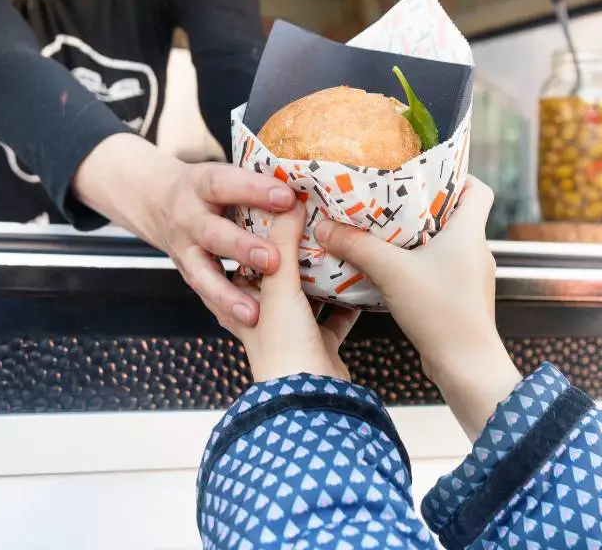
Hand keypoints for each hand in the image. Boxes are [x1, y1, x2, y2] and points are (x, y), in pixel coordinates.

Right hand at [74, 134, 295, 326]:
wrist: (157, 201)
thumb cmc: (211, 188)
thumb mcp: (226, 177)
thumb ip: (258, 186)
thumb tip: (303, 193)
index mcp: (201, 184)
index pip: (226, 184)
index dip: (255, 190)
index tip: (287, 198)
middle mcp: (187, 217)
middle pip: (212, 233)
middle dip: (241, 248)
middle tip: (273, 259)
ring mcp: (183, 248)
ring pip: (202, 274)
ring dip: (228, 294)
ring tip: (254, 313)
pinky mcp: (186, 272)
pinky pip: (204, 294)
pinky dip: (224, 309)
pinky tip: (247, 322)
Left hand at [215, 202, 358, 382]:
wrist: (308, 398)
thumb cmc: (282, 345)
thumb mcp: (278, 285)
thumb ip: (284, 244)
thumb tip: (290, 202)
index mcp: (240, 303)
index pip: (240, 262)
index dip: (251, 237)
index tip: (269, 210)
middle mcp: (263, 318)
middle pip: (276, 278)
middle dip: (291, 254)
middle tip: (309, 224)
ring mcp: (292, 334)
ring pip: (306, 296)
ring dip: (320, 276)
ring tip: (336, 246)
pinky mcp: (319, 346)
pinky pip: (335, 318)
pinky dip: (347, 302)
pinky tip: (361, 283)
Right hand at [314, 176, 520, 439]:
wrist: (466, 366)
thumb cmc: (441, 313)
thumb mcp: (392, 272)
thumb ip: (357, 246)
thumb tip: (324, 226)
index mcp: (470, 232)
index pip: (479, 188)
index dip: (457, 175)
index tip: (426, 172)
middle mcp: (476, 250)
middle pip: (456, 214)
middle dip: (424, 205)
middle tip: (392, 199)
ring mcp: (470, 277)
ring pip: (446, 243)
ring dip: (418, 236)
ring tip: (384, 231)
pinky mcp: (460, 298)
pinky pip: (439, 269)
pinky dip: (418, 263)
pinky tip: (390, 269)